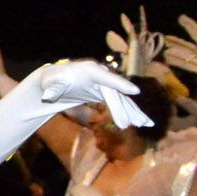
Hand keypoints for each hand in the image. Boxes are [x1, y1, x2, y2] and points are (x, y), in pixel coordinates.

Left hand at [17, 59, 150, 128]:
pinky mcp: (106, 94)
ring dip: (134, 112)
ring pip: (122, 100)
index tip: (134, 92)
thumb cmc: (51, 80)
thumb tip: (50, 96)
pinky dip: (131, 113)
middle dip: (122, 109)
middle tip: (127, 124)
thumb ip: (53, 88)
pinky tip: (143, 122)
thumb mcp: (49, 83)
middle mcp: (102, 76)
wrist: (54, 82)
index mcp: (91, 70)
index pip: (107, 79)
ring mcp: (106, 85)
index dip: (121, 84)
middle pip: (115, 94)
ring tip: (147, 123)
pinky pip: (120, 104)